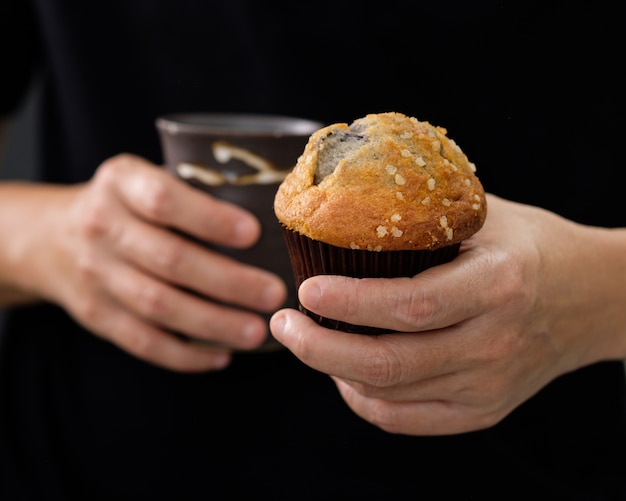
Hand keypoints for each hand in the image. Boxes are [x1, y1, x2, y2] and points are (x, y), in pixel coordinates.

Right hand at [1, 154, 285, 370]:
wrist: (52, 237)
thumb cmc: (125, 205)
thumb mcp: (145, 176)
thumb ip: (191, 190)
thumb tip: (269, 214)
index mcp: (121, 183)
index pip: (164, 200)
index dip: (209, 219)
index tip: (253, 234)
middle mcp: (102, 227)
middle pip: (169, 260)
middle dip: (228, 282)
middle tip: (273, 294)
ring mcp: (95, 274)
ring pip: (158, 306)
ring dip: (213, 323)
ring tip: (256, 331)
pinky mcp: (96, 315)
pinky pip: (142, 341)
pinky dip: (184, 355)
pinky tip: (221, 355)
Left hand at [271, 194, 625, 434]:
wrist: (591, 298)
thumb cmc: (530, 247)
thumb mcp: (485, 213)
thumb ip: (422, 211)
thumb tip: (347, 195)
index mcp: (498, 285)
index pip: (412, 305)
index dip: (351, 302)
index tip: (305, 290)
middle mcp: (494, 343)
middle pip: (391, 363)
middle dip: (319, 348)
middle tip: (282, 324)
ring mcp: (489, 385)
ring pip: (391, 395)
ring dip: (333, 370)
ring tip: (305, 340)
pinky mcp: (484, 410)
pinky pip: (408, 420)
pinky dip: (364, 401)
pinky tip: (344, 375)